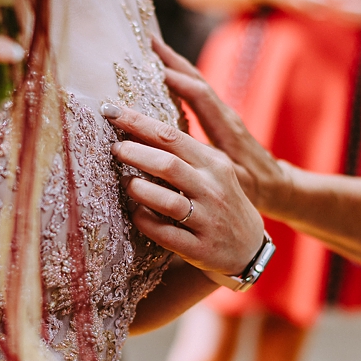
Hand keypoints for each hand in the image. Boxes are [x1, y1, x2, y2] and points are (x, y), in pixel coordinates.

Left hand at [101, 102, 264, 276]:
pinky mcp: (200, 248)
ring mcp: (207, 220)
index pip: (172, 137)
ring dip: (138, 189)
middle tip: (114, 148)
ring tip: (123, 182)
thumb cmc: (220, 201)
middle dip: (135, 153)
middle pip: (168, 165)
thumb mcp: (212, 171)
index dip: (138, 122)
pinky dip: (144, 221)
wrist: (249, 247)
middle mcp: (213, 189)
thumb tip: (141, 128)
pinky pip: (165, 234)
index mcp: (214, 164)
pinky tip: (135, 213)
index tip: (111, 111)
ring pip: (167, 201)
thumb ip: (185, 153)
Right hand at [151, 36, 285, 216]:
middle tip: (148, 41)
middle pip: (197, 78)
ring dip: (174, 64)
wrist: (277, 185)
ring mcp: (223, 114)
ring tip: (152, 49)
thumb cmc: (256, 187)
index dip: (179, 82)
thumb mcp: (236, 181)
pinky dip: (180, 78)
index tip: (155, 70)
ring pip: (197, 81)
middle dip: (172, 60)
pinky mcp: (219, 118)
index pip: (201, 96)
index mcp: (228, 128)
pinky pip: (196, 92)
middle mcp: (225, 115)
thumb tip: (184, 156)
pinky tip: (164, 76)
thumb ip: (214, 167)